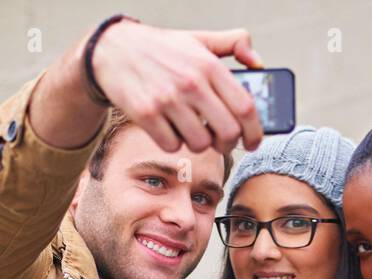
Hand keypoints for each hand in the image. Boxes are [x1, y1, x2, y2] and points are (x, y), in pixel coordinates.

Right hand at [89, 20, 264, 153]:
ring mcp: (167, 100)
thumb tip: (258, 63)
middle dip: (229, 145)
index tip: (253, 142)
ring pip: (200, 144)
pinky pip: (171, 145)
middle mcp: (190, 82)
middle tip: (223, 143)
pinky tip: (169, 127)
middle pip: (227, 132)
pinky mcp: (146, 114)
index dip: (255, 131)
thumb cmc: (161, 49)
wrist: (113, 50)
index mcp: (209, 65)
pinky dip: (173, 142)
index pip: (245, 107)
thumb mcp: (199, 39)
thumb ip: (233, 43)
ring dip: (199, 143)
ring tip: (192, 129)